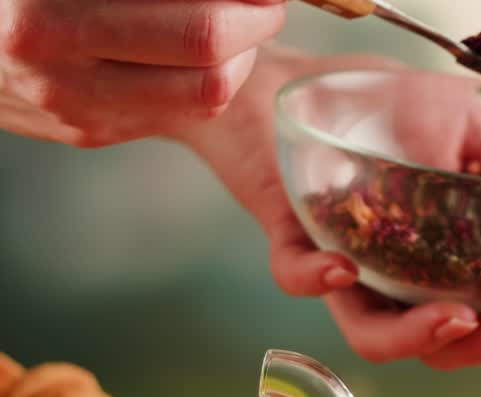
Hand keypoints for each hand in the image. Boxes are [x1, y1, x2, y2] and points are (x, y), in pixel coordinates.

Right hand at [0, 0, 284, 146]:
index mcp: (47, 20)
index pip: (200, 32)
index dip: (249, 6)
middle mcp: (61, 76)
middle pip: (212, 71)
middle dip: (254, 29)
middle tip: (263, 3)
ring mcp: (75, 113)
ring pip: (203, 100)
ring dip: (238, 58)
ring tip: (235, 20)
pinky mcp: (87, 131)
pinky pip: (172, 110)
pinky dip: (199, 75)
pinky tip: (189, 43)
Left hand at [174, 46, 480, 369]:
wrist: (308, 79)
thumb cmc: (389, 106)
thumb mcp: (467, 125)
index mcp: (451, 261)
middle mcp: (402, 280)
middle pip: (447, 345)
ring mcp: (350, 270)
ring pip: (378, 337)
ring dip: (420, 337)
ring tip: (457, 316)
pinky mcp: (295, 245)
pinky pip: (298, 279)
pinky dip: (319, 280)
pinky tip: (344, 267)